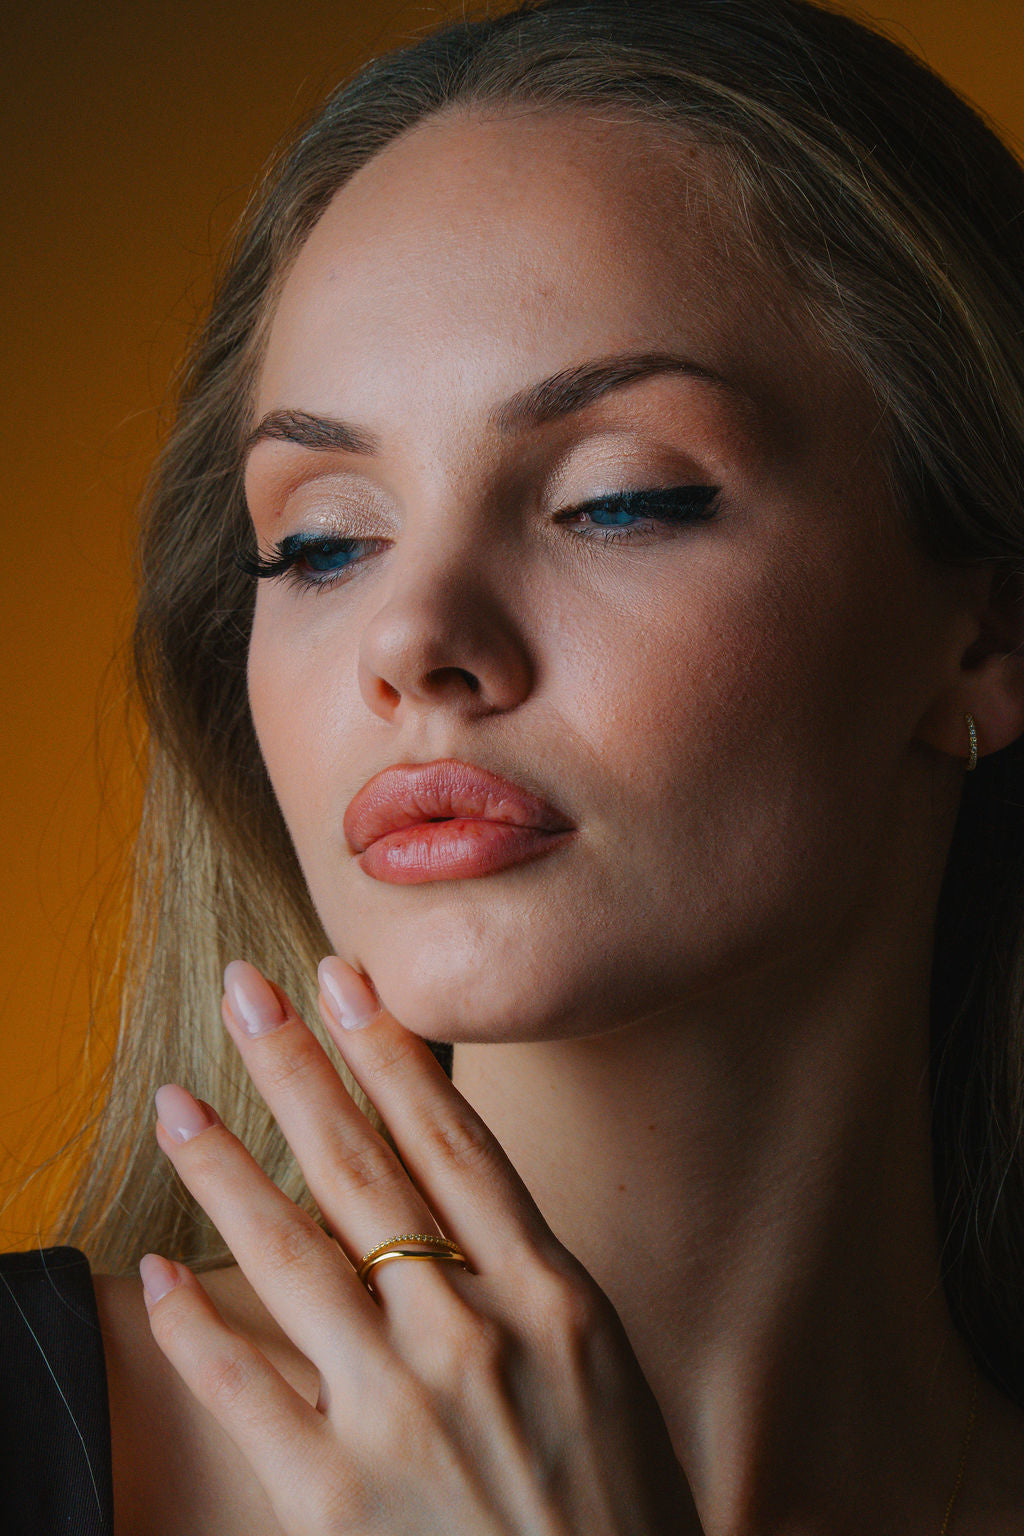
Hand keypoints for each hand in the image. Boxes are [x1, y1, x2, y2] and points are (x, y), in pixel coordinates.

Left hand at [140, 956, 695, 1534]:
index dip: (390, 1051)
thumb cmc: (618, 1511)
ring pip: (291, 1256)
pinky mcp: (338, 1500)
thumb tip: (452, 1210)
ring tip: (178, 1102)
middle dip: (295, 1067)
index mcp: (553, 1296)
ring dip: (225, 1169)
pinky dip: (194, 1327)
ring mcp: (403, 1412)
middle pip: (364, 1170)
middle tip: (245, 990)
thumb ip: (529, 1287)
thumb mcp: (602, 1373)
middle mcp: (475, 1333)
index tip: (343, 978)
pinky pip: (246, 1390)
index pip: (453, 1141)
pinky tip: (159, 1269)